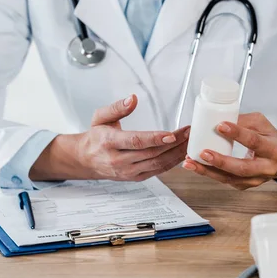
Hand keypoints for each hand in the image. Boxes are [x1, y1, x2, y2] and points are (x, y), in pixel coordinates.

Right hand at [30, 95, 190, 181]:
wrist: (86, 160)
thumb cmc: (96, 137)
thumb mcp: (100, 117)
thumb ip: (117, 108)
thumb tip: (132, 99)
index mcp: (109, 143)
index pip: (136, 141)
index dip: (155, 138)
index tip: (172, 134)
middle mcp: (119, 160)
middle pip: (151, 153)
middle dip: (173, 143)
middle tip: (189, 132)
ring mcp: (128, 172)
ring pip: (157, 164)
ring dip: (177, 153)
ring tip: (190, 141)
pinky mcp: (136, 177)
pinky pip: (158, 170)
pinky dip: (172, 162)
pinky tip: (182, 152)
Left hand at [182, 112, 276, 189]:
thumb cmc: (268, 138)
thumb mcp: (261, 123)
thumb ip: (242, 120)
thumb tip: (218, 119)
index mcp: (273, 148)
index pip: (254, 141)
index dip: (237, 133)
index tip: (220, 126)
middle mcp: (265, 167)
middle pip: (242, 167)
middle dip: (221, 161)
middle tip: (203, 152)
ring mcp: (254, 179)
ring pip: (229, 178)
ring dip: (207, 171)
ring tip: (190, 162)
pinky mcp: (244, 185)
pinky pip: (224, 180)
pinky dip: (208, 173)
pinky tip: (195, 166)